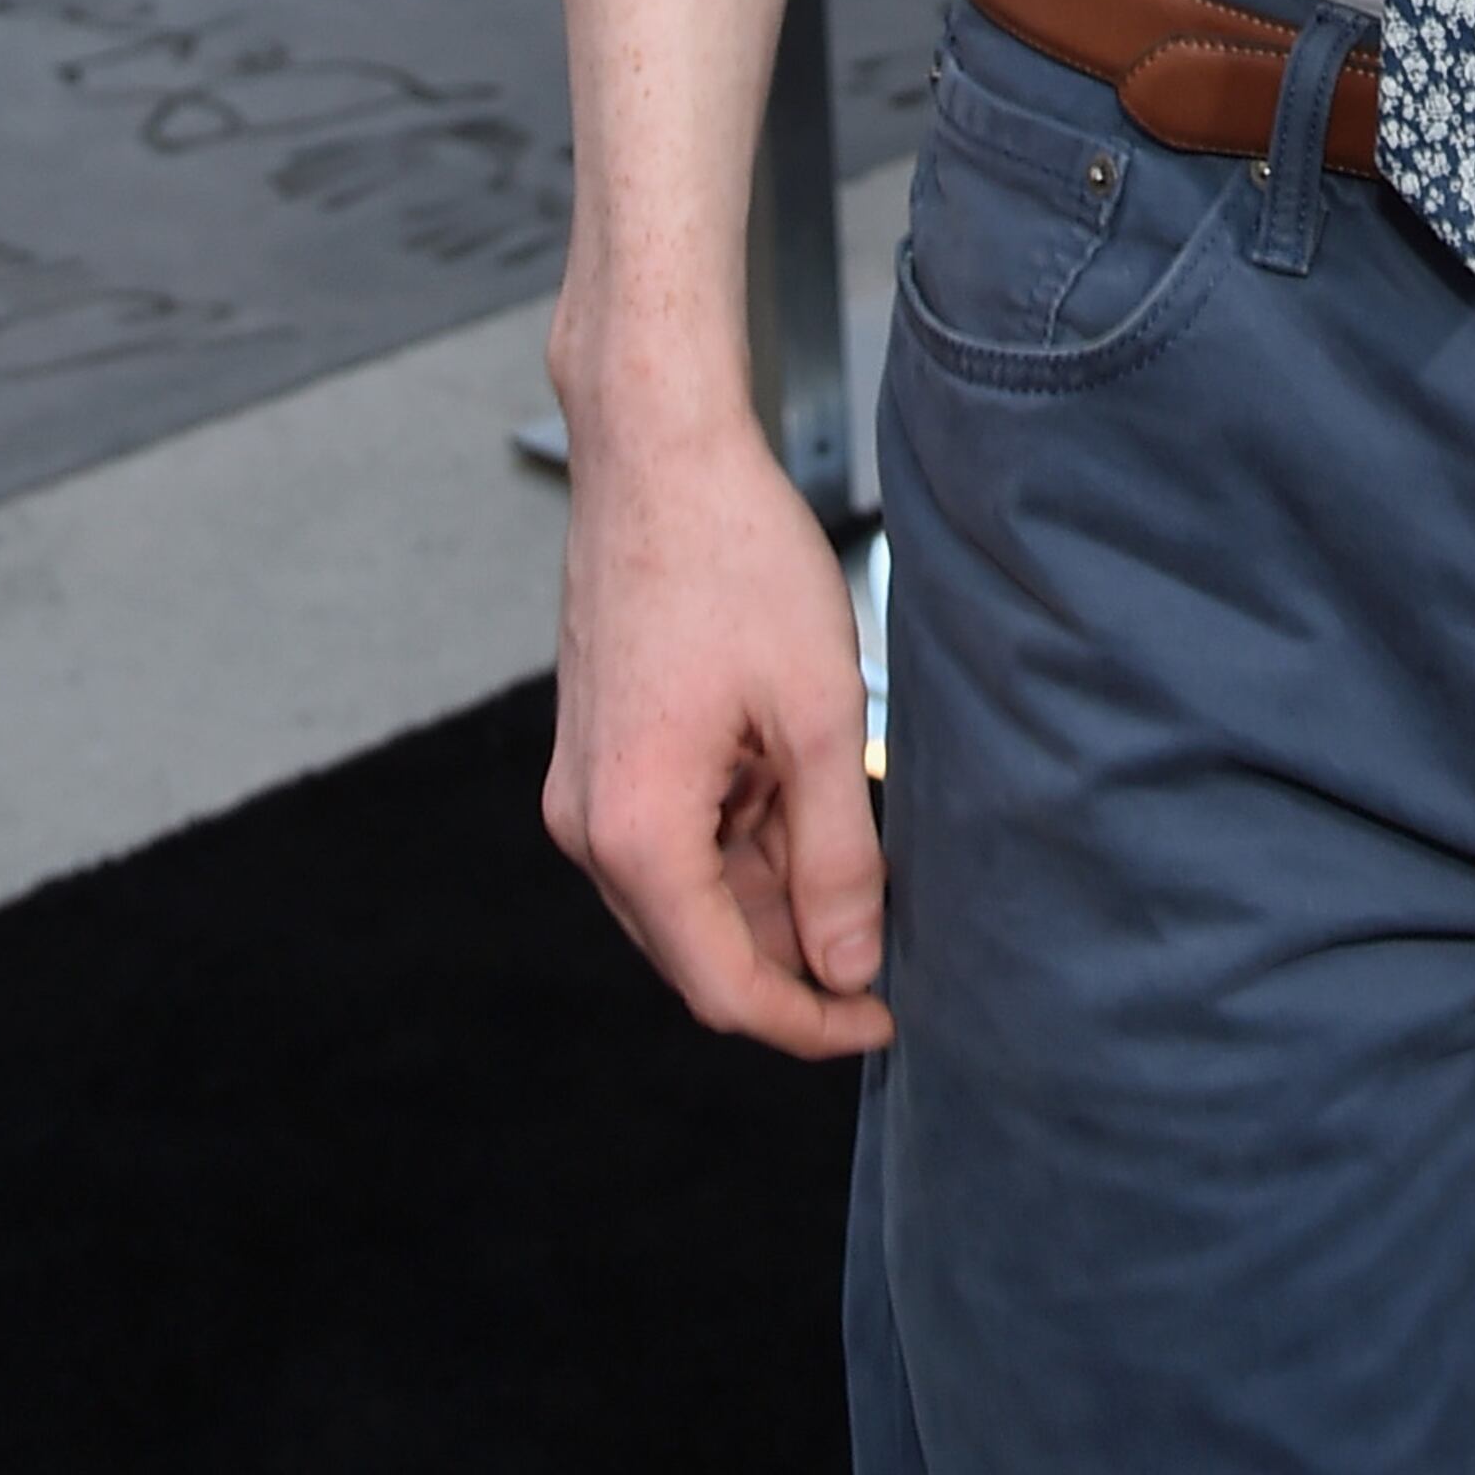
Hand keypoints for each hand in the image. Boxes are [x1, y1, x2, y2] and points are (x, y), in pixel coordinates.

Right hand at [542, 375, 891, 1059]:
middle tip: (889, 912)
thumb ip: (836, 855)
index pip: (723, 986)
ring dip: (774, 880)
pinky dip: (744, 830)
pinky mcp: (600, 754)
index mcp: (634, 831)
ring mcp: (586, 790)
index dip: (810, 1022)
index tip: (882, 1019)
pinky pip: (675, 835)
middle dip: (798, 950)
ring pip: (692, 891)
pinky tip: (797, 772)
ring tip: (846, 807)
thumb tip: (849, 966)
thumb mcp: (817, 714)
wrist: (659, 452)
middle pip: (701, 946)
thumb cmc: (733, 559)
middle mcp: (589, 827)